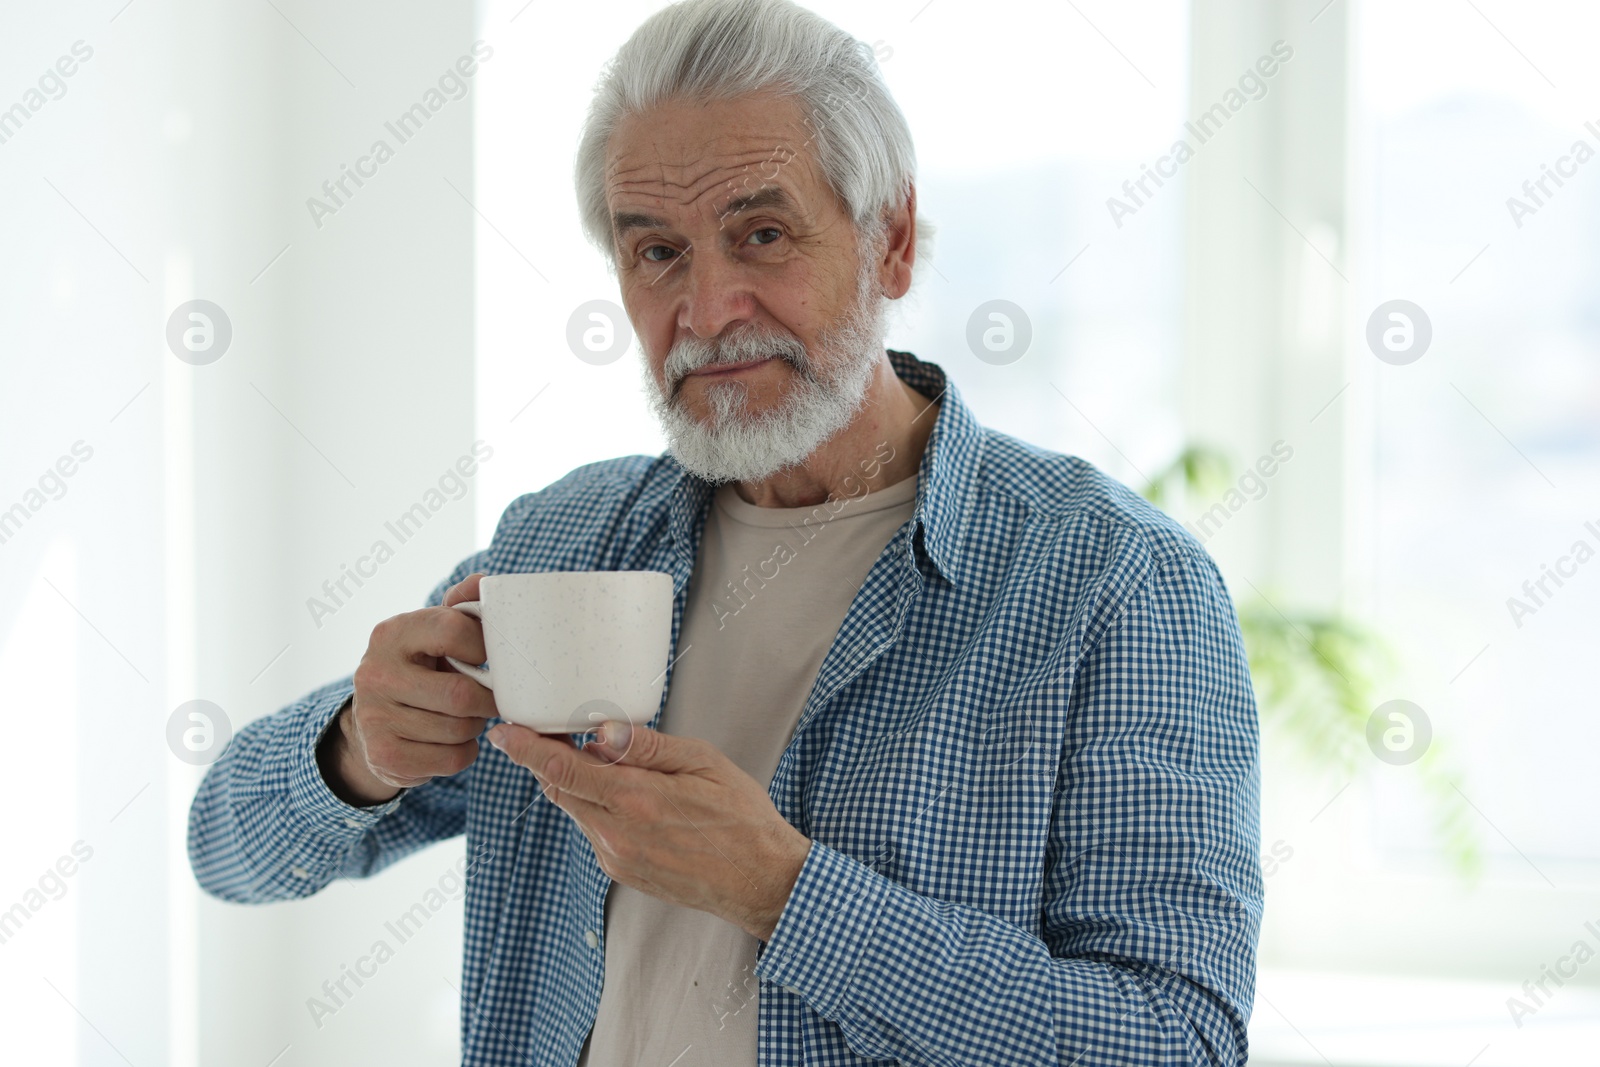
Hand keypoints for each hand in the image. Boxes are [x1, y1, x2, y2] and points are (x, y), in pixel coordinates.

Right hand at [318, 572, 498, 805]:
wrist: (374, 720)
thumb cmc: (420, 667)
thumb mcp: (433, 632)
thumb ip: (461, 606)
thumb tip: (484, 582)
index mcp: (392, 633)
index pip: (453, 630)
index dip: (483, 647)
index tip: (487, 657)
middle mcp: (375, 673)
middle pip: (460, 695)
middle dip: (485, 700)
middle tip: (489, 698)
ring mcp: (375, 717)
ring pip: (459, 729)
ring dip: (475, 726)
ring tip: (466, 716)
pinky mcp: (384, 756)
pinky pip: (452, 758)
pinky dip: (464, 752)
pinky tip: (450, 740)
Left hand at [486, 720, 811, 940]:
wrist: (761, 881)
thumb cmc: (741, 818)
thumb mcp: (703, 764)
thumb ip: (647, 748)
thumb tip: (602, 730)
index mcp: (636, 800)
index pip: (562, 770)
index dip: (527, 750)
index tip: (504, 733)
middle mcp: (617, 833)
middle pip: (559, 789)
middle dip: (550, 760)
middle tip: (557, 732)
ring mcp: (617, 857)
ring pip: (576, 809)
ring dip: (578, 784)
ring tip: (611, 765)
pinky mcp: (622, 871)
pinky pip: (594, 830)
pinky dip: (598, 807)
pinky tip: (630, 798)